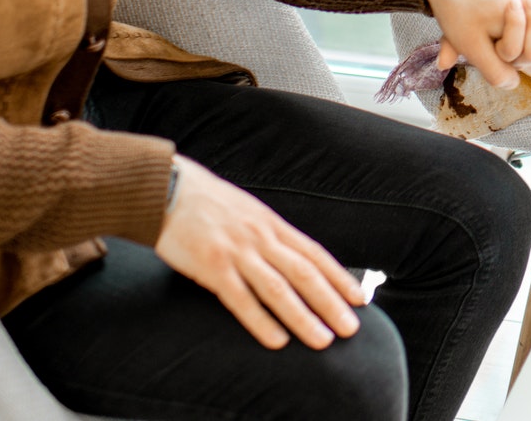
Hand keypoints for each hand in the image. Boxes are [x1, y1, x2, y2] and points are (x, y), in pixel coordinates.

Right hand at [154, 156, 364, 349]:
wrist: (169, 189)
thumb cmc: (209, 205)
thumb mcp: (249, 213)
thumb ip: (270, 236)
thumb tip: (295, 260)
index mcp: (273, 225)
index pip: (315, 254)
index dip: (340, 278)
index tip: (361, 299)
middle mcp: (261, 237)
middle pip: (305, 273)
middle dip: (331, 303)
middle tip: (352, 329)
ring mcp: (238, 251)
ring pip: (279, 289)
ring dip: (303, 317)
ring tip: (323, 341)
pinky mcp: (212, 265)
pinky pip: (241, 299)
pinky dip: (261, 321)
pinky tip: (277, 341)